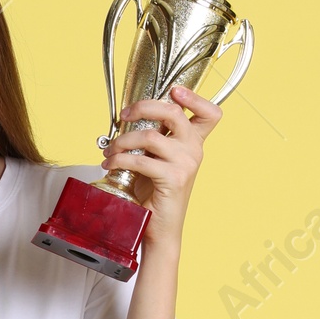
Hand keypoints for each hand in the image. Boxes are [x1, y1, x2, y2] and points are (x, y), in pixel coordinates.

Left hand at [104, 83, 221, 248]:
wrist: (160, 229)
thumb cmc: (155, 195)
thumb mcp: (157, 160)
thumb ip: (153, 140)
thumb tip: (127, 120)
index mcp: (194, 142)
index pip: (210, 113)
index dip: (195, 96)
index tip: (174, 89)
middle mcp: (194, 150)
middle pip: (174, 112)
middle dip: (143, 107)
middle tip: (124, 116)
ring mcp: (186, 164)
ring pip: (150, 136)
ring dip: (122, 141)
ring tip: (110, 151)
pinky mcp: (173, 179)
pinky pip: (141, 160)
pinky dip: (119, 160)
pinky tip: (111, 164)